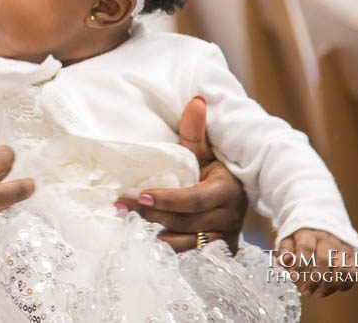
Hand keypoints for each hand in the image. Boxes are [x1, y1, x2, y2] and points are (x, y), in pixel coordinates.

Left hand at [116, 97, 246, 253]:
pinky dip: (166, 252)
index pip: (195, 200)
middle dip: (151, 216)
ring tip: (126, 226)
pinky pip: (189, 257)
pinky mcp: (216, 253)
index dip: (168, 199)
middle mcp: (228, 218)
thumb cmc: (213, 169)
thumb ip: (195, 131)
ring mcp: (222, 238)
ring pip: (185, 244)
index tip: (140, 194)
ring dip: (154, 238)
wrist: (236, 194)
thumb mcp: (205, 151)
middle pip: (185, 223)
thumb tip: (195, 100)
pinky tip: (142, 244)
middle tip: (121, 207)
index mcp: (226, 191)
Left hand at [277, 229, 357, 297]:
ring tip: (318, 294)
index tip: (294, 278)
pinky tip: (331, 290)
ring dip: (330, 286)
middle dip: (315, 279)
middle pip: (325, 259)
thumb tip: (281, 262)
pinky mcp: (353, 257)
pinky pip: (353, 274)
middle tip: (306, 292)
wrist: (323, 227)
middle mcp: (328, 240)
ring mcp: (342, 248)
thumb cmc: (302, 238)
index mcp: (310, 233)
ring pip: (342, 269)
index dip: (300, 263)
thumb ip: (285, 250)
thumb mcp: (290, 239)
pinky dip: (343, 285)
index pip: (306, 247)